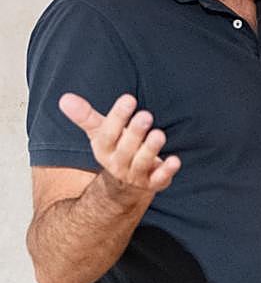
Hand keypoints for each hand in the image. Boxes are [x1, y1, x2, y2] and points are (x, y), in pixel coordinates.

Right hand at [58, 93, 180, 197]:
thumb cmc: (116, 148)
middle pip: (126, 148)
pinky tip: (175, 161)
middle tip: (146, 115)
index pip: (108, 133)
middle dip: (135, 132)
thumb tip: (64, 98)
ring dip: (151, 149)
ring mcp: (135, 175)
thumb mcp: (100, 133)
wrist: (126, 184)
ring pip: (142, 162)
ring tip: (159, 134)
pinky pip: (160, 178)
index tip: (129, 99)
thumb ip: (85, 116)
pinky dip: (167, 171)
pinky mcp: (153, 182)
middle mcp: (118, 163)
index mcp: (104, 149)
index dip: (118, 117)